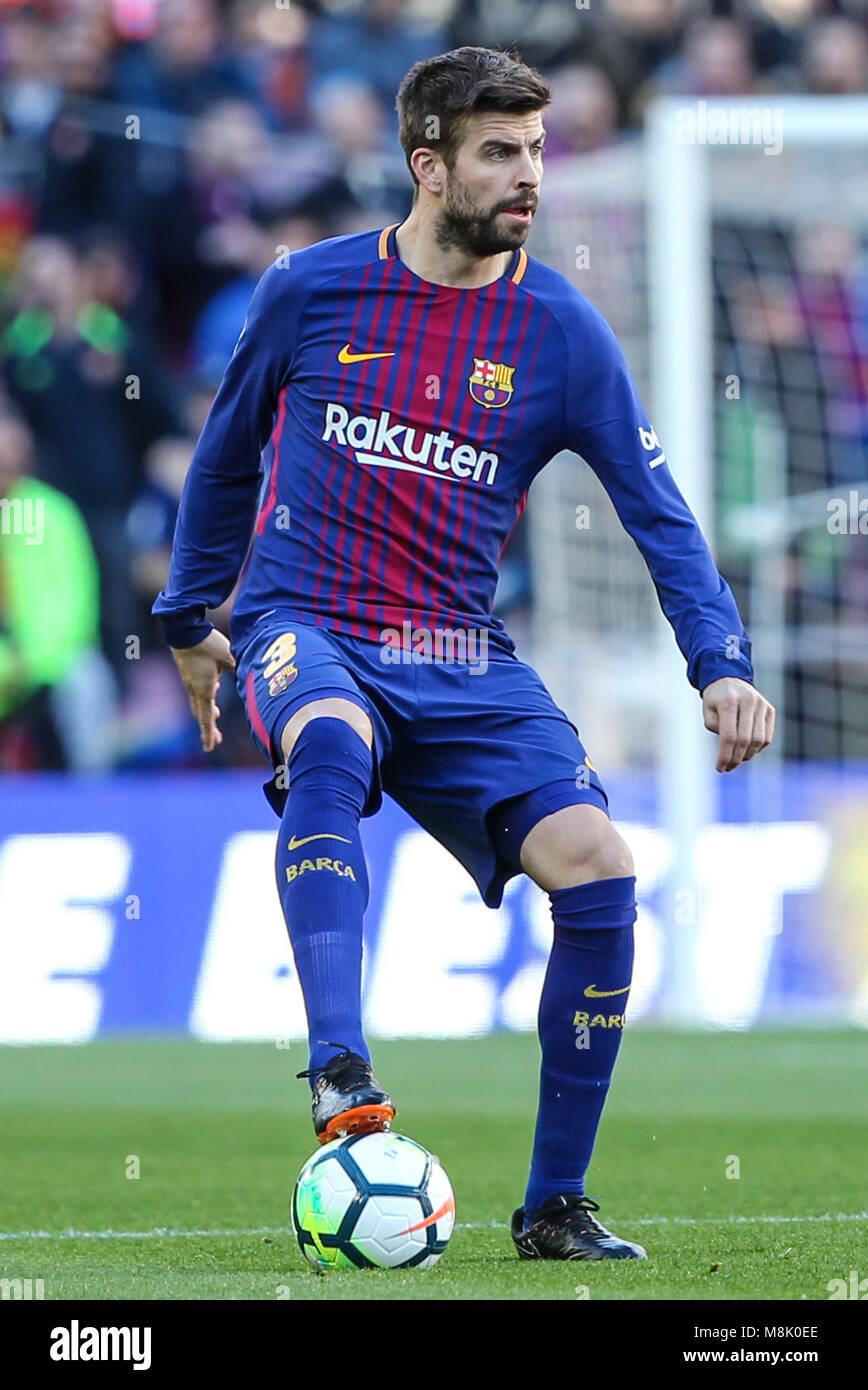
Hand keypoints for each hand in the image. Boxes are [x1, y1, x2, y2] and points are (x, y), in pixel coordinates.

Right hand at [170, 629, 235, 751]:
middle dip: (209, 728)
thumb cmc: (206, 644)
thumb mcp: (228, 657)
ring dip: (208, 712)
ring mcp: (191, 680)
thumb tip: (248, 676)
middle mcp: (195, 688)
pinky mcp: (190, 672)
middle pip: (202, 714)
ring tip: (216, 718)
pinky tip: (215, 689)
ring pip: (200, 702)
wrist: (184, 628)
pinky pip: (199, 689)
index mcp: (204, 689)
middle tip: (215, 742)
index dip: (208, 734)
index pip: (206, 717)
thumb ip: (239, 669)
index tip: (209, 748)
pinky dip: (207, 695)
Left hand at [701, 676, 774, 772]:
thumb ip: (716, 728)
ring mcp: (761, 705)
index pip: (729, 736)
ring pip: (759, 740)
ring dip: (747, 755)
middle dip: (735, 758)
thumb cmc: (715, 699)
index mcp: (729, 701)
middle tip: (728, 768)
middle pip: (745, 739)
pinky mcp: (770, 709)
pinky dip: (758, 748)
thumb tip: (729, 748)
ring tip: (736, 760)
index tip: (719, 768)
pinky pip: (767, 736)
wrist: (729, 678)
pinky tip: (747, 751)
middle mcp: (748, 701)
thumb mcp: (708, 712)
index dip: (725, 755)